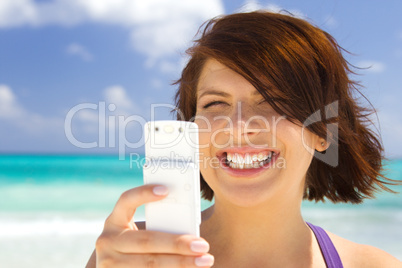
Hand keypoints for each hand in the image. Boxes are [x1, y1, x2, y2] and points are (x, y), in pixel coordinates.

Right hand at [95, 184, 213, 266]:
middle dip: (177, 243)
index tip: (166, 190)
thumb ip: (155, 227)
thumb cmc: (136, 249)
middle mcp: (107, 241)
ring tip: (204, 260)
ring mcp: (109, 263)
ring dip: (181, 262)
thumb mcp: (136, 234)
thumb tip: (188, 226)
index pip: (126, 200)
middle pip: (147, 240)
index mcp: (114, 221)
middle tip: (202, 244)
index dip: (143, 193)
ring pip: (150, 263)